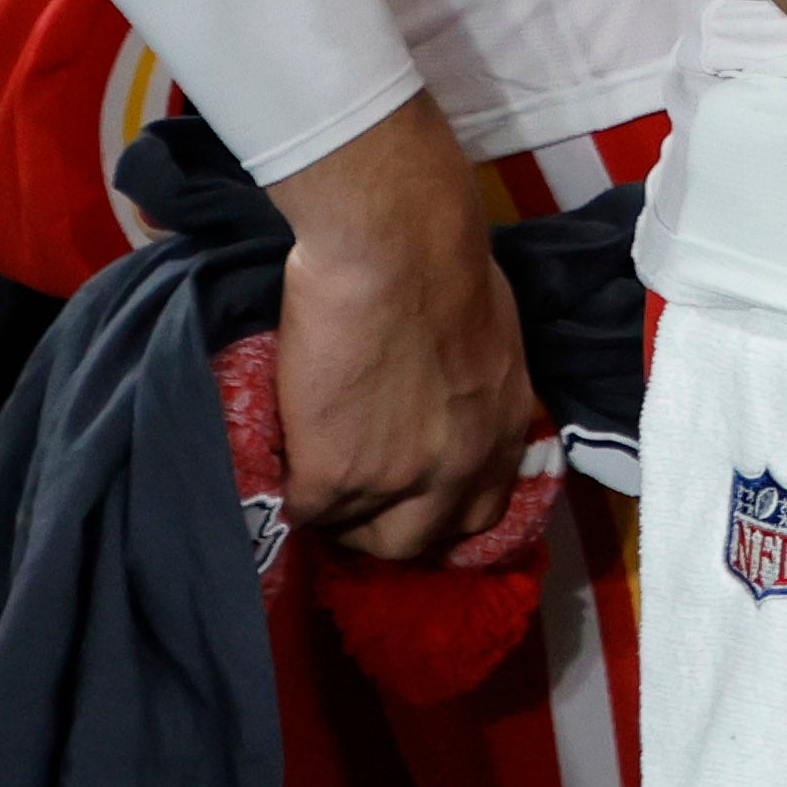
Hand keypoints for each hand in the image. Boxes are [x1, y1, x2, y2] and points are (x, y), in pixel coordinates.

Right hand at [266, 95, 550, 562]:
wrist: (396, 245)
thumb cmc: (445, 261)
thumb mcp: (490, 339)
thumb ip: (474, 390)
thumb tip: (447, 403)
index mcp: (503, 431)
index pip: (479, 512)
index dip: (436, 511)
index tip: (404, 497)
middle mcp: (462, 469)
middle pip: (417, 542)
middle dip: (380, 527)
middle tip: (351, 495)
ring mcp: (399, 479)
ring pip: (355, 534)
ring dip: (331, 511)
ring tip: (309, 475)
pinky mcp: (336, 474)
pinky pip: (305, 510)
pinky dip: (290, 491)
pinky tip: (282, 462)